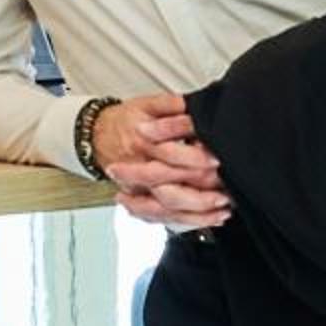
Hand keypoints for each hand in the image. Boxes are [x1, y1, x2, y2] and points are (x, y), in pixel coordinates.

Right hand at [96, 91, 230, 228]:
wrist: (98, 135)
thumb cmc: (126, 120)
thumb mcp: (146, 104)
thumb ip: (170, 104)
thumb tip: (191, 104)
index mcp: (143, 144)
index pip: (169, 155)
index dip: (194, 159)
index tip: (217, 160)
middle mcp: (140, 170)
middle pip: (169, 190)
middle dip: (200, 195)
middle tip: (226, 193)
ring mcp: (139, 189)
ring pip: (167, 209)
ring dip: (197, 213)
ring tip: (222, 210)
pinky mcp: (141, 200)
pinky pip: (163, 218)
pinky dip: (187, 221)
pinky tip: (210, 219)